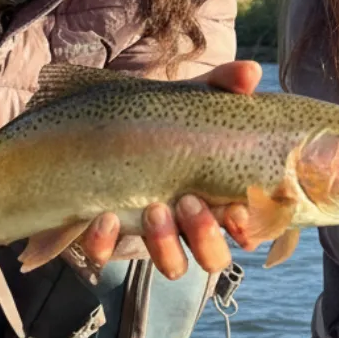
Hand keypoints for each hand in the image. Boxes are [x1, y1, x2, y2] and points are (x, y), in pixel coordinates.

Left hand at [76, 60, 263, 278]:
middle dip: (205, 236)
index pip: (241, 225)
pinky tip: (102, 216)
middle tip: (188, 202)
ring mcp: (146, 235)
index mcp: (212, 197)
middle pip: (212, 257)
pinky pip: (107, 255)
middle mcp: (184, 225)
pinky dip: (105, 241)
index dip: (246, 229)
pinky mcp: (106, 238)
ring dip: (166, 244)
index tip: (238, 214)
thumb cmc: (151, 120)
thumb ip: (221, 85)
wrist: (87, 128)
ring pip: (173, 265)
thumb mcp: (186, 100)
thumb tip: (251, 72)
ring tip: (153, 211)